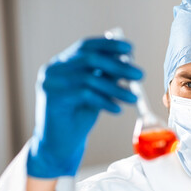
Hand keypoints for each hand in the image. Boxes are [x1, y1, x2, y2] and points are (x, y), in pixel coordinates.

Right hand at [27, 38, 142, 178]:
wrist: (58, 145)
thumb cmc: (78, 116)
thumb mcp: (96, 92)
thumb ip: (106, 75)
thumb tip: (127, 59)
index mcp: (62, 63)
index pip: (86, 46)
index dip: (109, 45)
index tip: (130, 49)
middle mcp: (53, 69)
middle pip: (90, 59)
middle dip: (118, 66)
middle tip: (140, 74)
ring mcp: (50, 84)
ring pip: (90, 79)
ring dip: (116, 88)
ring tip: (134, 98)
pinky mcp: (52, 100)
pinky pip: (85, 95)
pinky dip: (105, 101)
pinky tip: (117, 109)